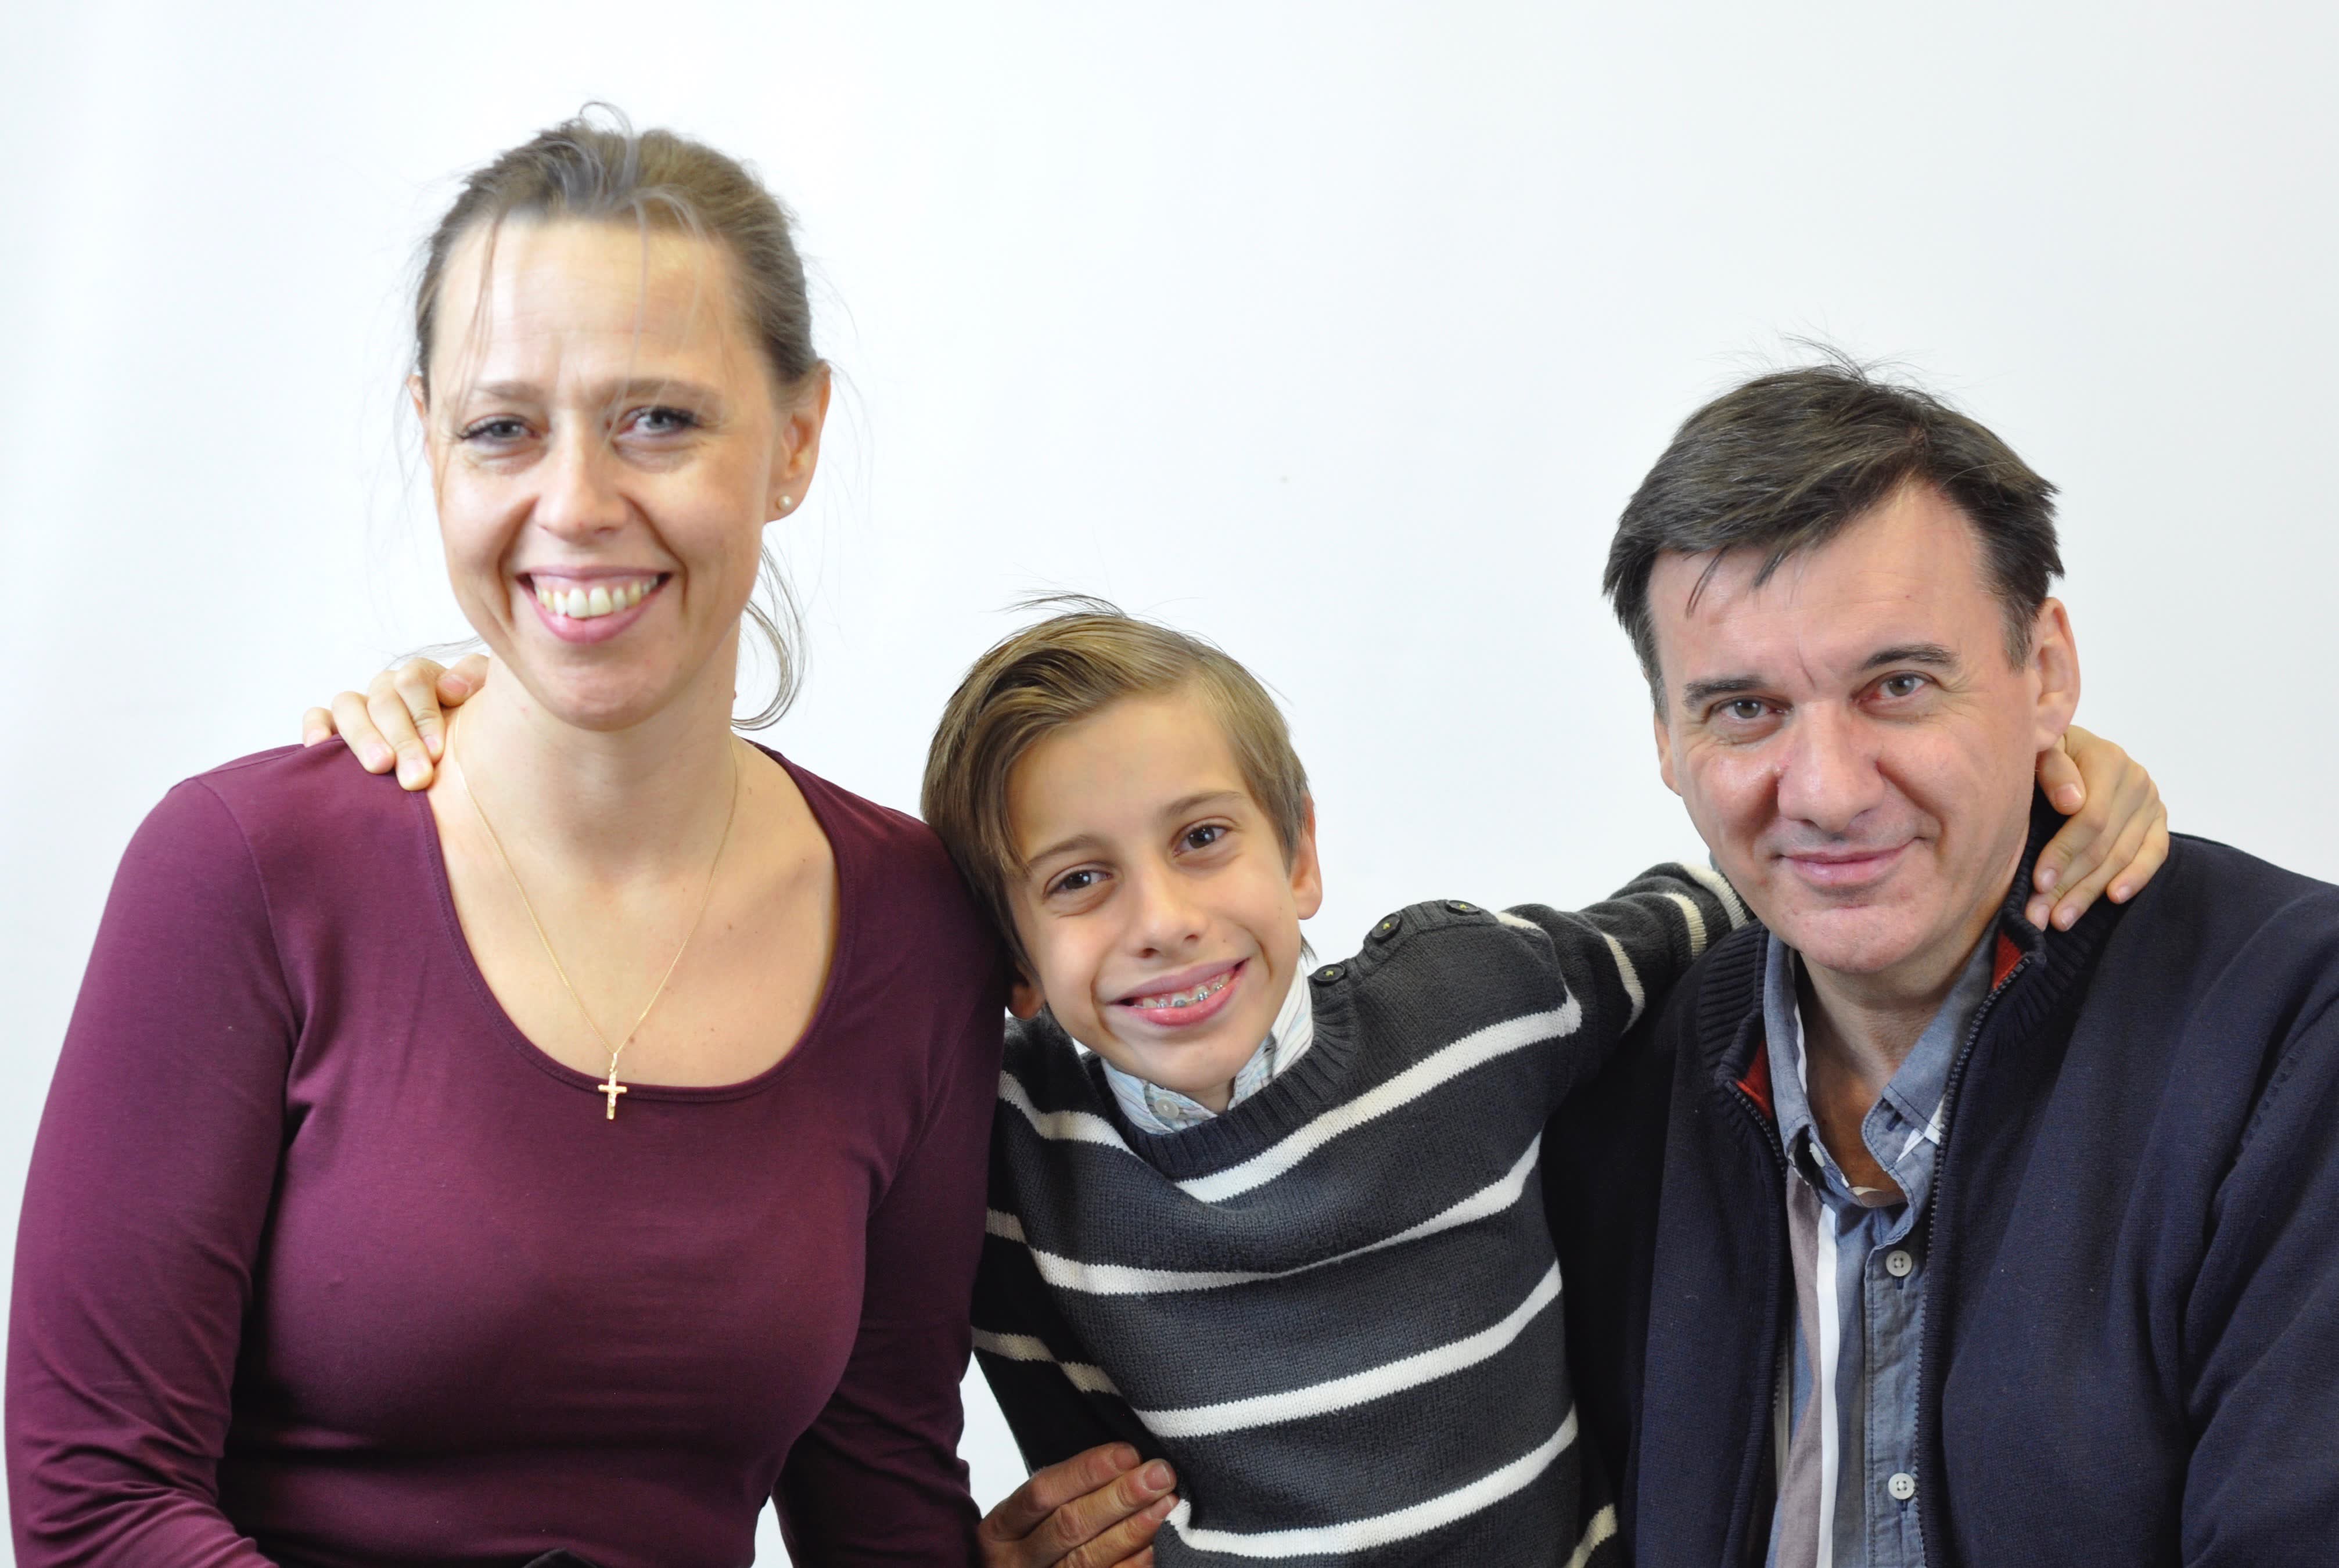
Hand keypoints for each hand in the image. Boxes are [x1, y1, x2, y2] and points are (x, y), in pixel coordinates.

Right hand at [299, 654, 488, 790]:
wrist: (472, 787)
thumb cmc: (487, 747)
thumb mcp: (497, 710)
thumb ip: (480, 682)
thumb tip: (449, 687)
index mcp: (430, 682)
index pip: (415, 678)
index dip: (424, 712)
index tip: (438, 751)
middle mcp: (394, 691)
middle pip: (384, 696)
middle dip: (401, 737)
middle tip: (416, 777)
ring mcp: (365, 710)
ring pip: (349, 704)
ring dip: (364, 736)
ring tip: (379, 767)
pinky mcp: (338, 731)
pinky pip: (320, 717)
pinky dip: (317, 727)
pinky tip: (321, 747)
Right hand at [976, 1443, 1177, 1567]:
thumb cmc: (1038, 1539)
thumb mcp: (1035, 1515)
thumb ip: (1069, 1489)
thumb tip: (1129, 1460)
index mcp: (1001, 1528)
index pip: (1043, 1492)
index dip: (1087, 1471)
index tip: (1129, 1453)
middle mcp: (1015, 1562)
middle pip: (1069, 1526)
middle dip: (1119, 1497)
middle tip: (1160, 1475)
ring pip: (1087, 1559)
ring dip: (1133, 1529)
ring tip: (1166, 1504)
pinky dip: (1132, 1565)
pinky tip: (1157, 1546)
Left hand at [2028, 722, 2168, 930]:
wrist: (2067, 747)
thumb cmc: (2044, 751)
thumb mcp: (2040, 749)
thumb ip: (2052, 767)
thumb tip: (2072, 802)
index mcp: (2107, 758)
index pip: (2090, 817)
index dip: (2064, 852)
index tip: (2038, 883)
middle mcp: (2135, 779)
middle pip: (2104, 843)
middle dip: (2070, 883)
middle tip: (2040, 915)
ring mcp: (2150, 800)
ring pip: (2122, 856)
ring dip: (2090, 892)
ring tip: (2060, 919)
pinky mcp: (2158, 818)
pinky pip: (2154, 854)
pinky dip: (2135, 878)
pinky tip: (2113, 898)